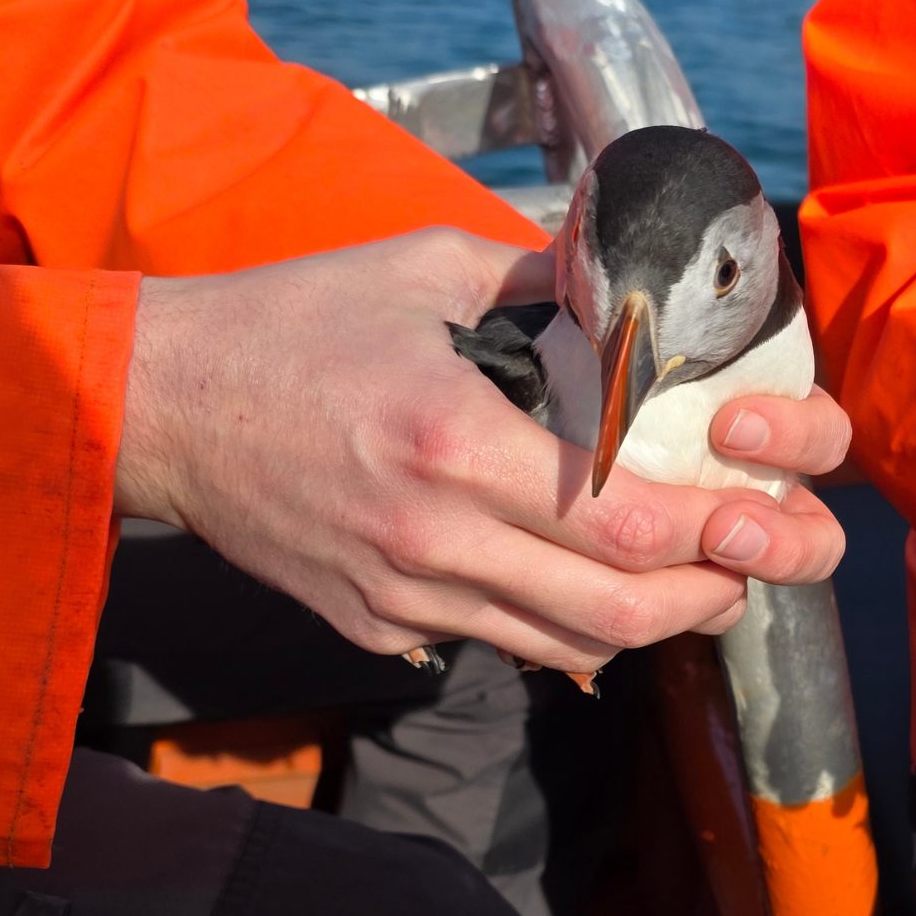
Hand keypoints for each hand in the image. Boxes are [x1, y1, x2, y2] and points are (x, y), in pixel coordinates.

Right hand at [114, 228, 847, 674]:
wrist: (159, 404)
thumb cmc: (290, 321)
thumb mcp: (424, 268)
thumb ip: (542, 280)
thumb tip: (634, 284)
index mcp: (452, 440)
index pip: (622, 521)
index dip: (711, 531)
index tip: (757, 510)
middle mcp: (430, 536)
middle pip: (615, 611)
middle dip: (703, 598)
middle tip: (745, 566)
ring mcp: (399, 594)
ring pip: (562, 647)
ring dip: (642, 625)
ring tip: (688, 582)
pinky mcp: (374, 625)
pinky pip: (495, 643)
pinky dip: (558, 628)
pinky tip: (585, 587)